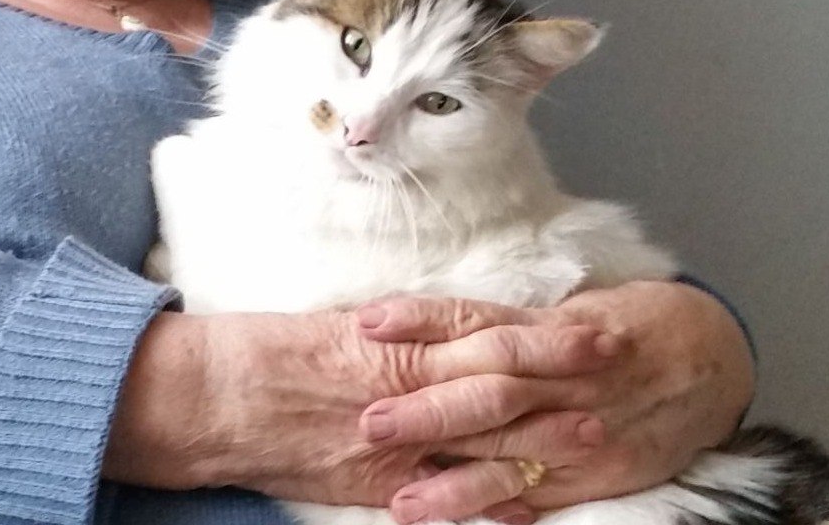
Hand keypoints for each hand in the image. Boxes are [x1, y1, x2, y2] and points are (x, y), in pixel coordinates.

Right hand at [104, 306, 618, 510]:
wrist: (209, 398)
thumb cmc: (258, 350)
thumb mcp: (328, 326)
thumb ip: (385, 334)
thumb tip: (428, 330)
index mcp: (387, 342)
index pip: (479, 336)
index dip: (538, 335)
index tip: (588, 323)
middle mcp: (397, 393)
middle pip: (494, 387)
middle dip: (559, 379)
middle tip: (619, 367)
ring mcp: (390, 446)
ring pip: (479, 442)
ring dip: (542, 438)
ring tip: (600, 433)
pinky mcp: (371, 486)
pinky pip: (440, 496)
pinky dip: (485, 500)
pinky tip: (527, 506)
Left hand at [356, 281, 754, 523]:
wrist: (706, 351)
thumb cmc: (619, 319)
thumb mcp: (559, 304)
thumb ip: (496, 319)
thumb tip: (418, 320)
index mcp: (541, 325)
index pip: (469, 319)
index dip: (418, 320)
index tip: (366, 324)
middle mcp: (558, 377)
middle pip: (484, 392)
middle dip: (428, 411)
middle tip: (370, 421)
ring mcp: (579, 429)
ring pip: (511, 457)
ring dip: (455, 481)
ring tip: (401, 499)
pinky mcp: (600, 473)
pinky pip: (546, 495)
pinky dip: (506, 508)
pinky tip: (466, 521)